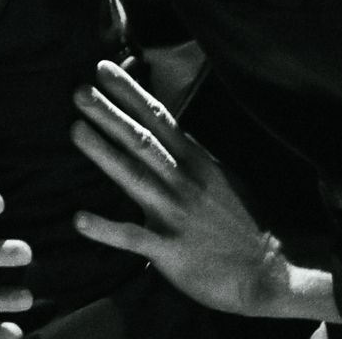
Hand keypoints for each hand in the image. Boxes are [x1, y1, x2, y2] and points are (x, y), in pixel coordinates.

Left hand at [71, 60, 337, 321]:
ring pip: (134, 177)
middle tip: (79, 90)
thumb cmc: (242, 223)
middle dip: (110, 114)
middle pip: (141, 141)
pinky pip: (132, 237)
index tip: (103, 69)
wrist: (267, 272)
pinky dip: (106, 228)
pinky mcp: (169, 249)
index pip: (159, 118)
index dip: (130, 93)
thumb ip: (189, 155)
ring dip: (103, 153)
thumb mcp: (220, 177)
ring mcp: (175, 214)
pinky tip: (78, 218)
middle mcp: (184, 182)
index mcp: (196, 162)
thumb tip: (162, 129)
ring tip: (75, 129)